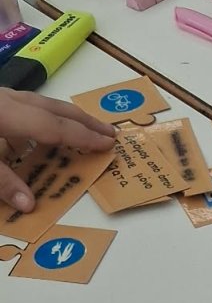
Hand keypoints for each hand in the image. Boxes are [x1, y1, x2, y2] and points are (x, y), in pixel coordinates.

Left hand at [0, 89, 113, 211]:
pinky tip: (40, 131)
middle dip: (85, 121)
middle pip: (54, 108)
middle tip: (110, 132)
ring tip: (84, 128)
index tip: (107, 144)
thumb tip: (29, 205)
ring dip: (66, 117)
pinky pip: (25, 105)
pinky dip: (42, 117)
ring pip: (41, 103)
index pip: (54, 126)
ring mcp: (0, 97)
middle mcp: (8, 100)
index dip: (83, 136)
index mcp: (7, 114)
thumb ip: (2, 182)